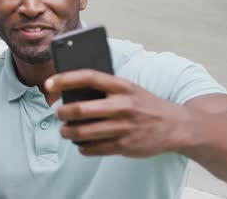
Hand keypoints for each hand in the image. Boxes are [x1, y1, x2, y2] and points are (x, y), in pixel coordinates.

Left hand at [45, 69, 191, 157]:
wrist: (177, 126)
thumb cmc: (144, 105)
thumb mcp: (129, 89)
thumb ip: (105, 89)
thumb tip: (71, 93)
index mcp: (122, 86)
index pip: (88, 77)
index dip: (65, 79)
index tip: (49, 83)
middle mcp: (123, 105)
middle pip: (81, 109)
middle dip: (62, 112)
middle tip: (58, 113)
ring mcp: (124, 127)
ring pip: (84, 131)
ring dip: (68, 132)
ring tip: (65, 131)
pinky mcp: (125, 146)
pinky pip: (94, 148)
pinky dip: (83, 147)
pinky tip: (81, 144)